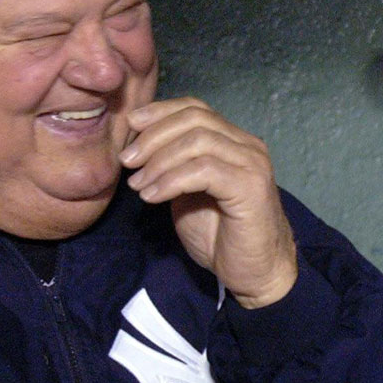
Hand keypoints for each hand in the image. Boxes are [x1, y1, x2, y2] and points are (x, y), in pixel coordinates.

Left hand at [123, 98, 297, 307]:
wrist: (255, 274)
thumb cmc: (222, 238)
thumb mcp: (188, 195)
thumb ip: (174, 167)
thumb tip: (140, 149)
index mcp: (235, 142)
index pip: (196, 109)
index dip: (160, 112)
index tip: (130, 127)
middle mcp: (248, 146)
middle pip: (195, 119)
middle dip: (153, 135)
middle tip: (127, 160)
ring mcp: (252, 164)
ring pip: (198, 141)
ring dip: (159, 160)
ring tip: (138, 184)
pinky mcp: (250, 186)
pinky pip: (204, 170)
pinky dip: (171, 180)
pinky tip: (152, 196)